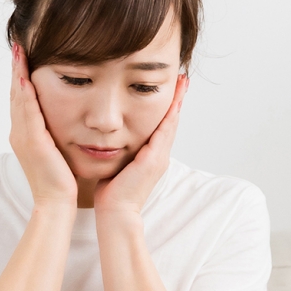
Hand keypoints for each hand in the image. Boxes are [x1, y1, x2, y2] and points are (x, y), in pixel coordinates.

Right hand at [10, 44, 77, 208]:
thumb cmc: (61, 181)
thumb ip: (55, 134)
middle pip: (16, 93)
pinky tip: (26, 76)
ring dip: (18, 73)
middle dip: (16, 69)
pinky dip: (25, 92)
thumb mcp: (56, 150)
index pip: (22, 99)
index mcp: (26, 134)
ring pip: (18, 98)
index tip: (24, 55)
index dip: (21, 76)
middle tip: (18, 45)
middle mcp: (19, 133)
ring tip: (19, 51)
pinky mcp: (32, 142)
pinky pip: (26, 111)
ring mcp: (22, 137)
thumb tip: (65, 119)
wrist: (56, 203)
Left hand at [94, 73, 186, 217]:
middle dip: (177, 99)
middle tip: (182, 78)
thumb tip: (108, 138)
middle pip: (171, 121)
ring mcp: (159, 157)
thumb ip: (119, 151)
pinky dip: (170, 115)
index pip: (162, 126)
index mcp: (152, 156)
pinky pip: (165, 132)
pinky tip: (173, 100)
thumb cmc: (111, 193)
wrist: (116, 212)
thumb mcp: (117, 165)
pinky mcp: (154, 160)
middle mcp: (160, 155)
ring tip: (182, 82)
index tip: (170, 88)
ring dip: (177, 101)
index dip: (167, 107)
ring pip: (171, 123)